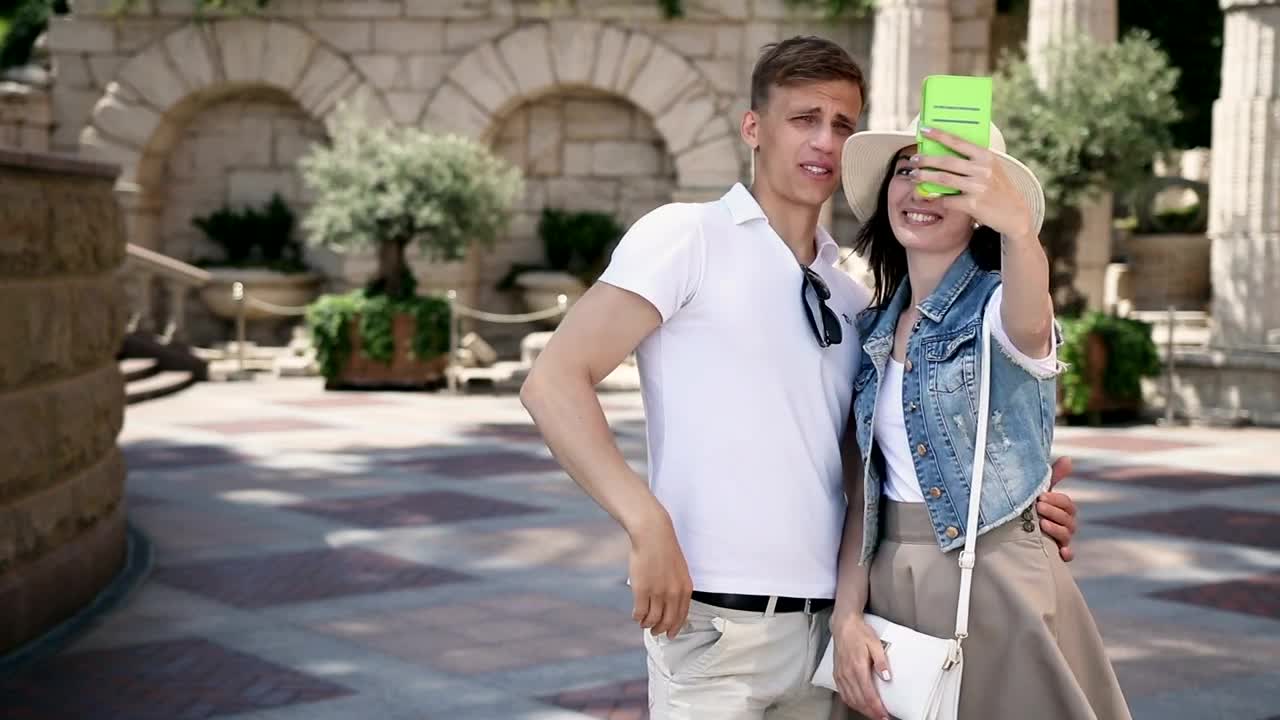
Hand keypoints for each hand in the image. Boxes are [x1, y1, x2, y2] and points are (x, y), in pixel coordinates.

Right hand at [628, 511, 692, 638]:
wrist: (653, 535)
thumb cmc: (664, 550)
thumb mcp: (679, 571)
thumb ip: (677, 588)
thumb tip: (671, 606)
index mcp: (685, 589)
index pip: (682, 616)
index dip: (675, 628)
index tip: (670, 634)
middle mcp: (673, 594)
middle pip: (667, 621)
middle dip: (661, 630)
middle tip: (655, 632)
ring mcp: (657, 593)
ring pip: (653, 620)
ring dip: (647, 625)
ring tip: (643, 623)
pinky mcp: (642, 590)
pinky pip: (640, 613)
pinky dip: (637, 617)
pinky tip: (636, 615)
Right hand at [830, 610, 890, 719]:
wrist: (843, 625)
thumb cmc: (860, 633)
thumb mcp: (876, 643)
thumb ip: (881, 661)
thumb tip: (887, 677)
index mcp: (858, 667)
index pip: (868, 694)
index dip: (877, 708)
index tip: (885, 715)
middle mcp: (847, 674)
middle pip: (860, 701)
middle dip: (871, 712)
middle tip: (882, 718)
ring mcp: (841, 675)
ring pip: (851, 699)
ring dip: (862, 710)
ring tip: (873, 714)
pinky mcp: (837, 674)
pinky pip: (843, 694)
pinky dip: (852, 703)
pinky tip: (859, 705)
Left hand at [909, 126, 1035, 240]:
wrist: (1014, 213)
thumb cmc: (997, 188)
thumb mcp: (991, 168)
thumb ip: (973, 160)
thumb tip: (944, 151)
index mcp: (986, 156)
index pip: (958, 141)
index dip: (939, 135)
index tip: (923, 129)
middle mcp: (982, 169)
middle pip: (946, 161)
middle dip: (926, 160)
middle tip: (913, 160)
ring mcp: (978, 187)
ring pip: (943, 179)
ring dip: (924, 177)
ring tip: (913, 176)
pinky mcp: (973, 204)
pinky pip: (947, 199)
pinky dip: (936, 197)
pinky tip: (929, 196)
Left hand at [1039, 456, 1077, 561]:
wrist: (1016, 530)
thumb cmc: (1032, 507)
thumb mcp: (1042, 492)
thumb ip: (1054, 476)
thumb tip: (1068, 459)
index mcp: (1063, 510)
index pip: (1067, 504)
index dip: (1056, 500)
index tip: (1041, 497)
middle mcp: (1066, 525)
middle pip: (1068, 519)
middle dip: (1054, 512)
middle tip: (1038, 507)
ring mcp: (1062, 539)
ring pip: (1067, 535)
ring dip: (1056, 529)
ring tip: (1041, 524)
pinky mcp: (1058, 553)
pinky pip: (1068, 555)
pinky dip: (1067, 553)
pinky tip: (1061, 552)